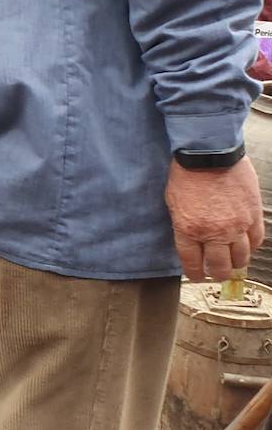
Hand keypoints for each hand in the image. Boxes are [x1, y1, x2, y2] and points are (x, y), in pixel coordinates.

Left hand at [166, 157, 263, 281]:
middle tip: (217, 274)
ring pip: (242, 257)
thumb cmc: (186, 174)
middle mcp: (215, 232)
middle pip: (220, 266)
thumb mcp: (173, 203)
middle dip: (217, 273)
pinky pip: (257, 240)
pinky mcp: (253, 215)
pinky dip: (252, 246)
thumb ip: (183, 226)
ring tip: (233, 263)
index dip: (195, 274)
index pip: (193, 263)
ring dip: (236, 263)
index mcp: (189, 230)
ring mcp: (237, 225)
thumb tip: (191, 241)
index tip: (197, 276)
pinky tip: (247, 246)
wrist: (209, 153)